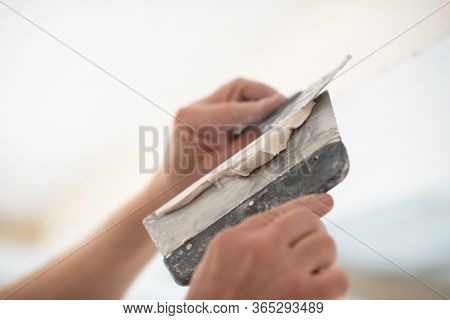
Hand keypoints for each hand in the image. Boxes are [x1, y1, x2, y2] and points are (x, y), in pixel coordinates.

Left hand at [152, 78, 283, 196]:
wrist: (169, 188)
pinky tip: (264, 118)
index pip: (234, 108)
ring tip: (279, 111)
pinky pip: (233, 102)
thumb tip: (272, 130)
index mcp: (191, 119)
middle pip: (237, 89)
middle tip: (286, 105)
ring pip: (237, 93)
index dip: (261, 106)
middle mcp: (194, 107)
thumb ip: (244, 146)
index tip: (283, 103)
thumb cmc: (190, 183)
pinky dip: (251, 107)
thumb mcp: (220, 167)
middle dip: (264, 94)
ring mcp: (199, 107)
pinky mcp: (206, 112)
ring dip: (259, 99)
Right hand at [187, 194, 347, 299]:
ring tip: (309, 272)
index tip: (325, 201)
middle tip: (304, 254)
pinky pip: (338, 278)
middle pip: (309, 222)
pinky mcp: (302, 297)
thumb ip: (251, 233)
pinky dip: (333, 283)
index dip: (309, 204)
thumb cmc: (215, 301)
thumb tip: (288, 218)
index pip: (283, 211)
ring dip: (323, 258)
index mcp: (237, 239)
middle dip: (312, 235)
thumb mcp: (220, 259)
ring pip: (326, 245)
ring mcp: (283, 271)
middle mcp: (261, 248)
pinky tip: (318, 290)